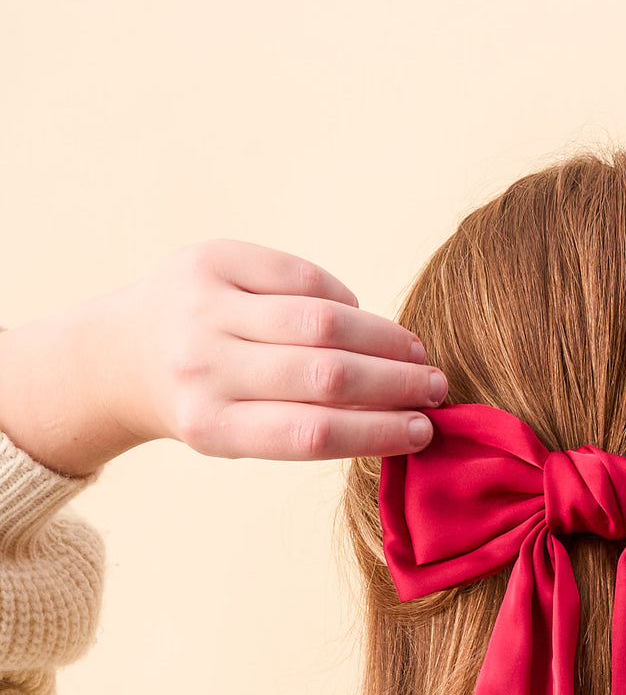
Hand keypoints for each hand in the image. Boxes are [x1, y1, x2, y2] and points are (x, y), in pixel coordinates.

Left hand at [105, 238, 445, 461]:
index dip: (378, 431)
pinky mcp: (210, 260)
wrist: (120, 355)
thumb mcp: (241, 434)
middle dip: (395, 382)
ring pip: (320, 320)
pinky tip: (360, 318)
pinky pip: (299, 277)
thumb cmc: (206, 403)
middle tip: (436, 388)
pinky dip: (342, 299)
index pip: (312, 432)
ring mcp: (203, 308)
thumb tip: (401, 414)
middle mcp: (202, 366)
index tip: (423, 431)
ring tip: (416, 353)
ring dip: (383, 338)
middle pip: (324, 374)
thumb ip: (306, 425)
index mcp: (211, 426)